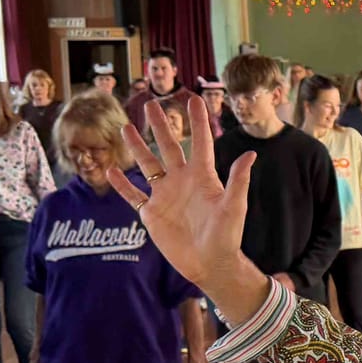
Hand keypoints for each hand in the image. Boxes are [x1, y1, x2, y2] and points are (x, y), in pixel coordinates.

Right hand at [111, 96, 266, 321]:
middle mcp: (182, 181)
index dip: (197, 121)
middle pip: (168, 147)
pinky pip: (134, 195)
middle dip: (160, 126)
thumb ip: (238, 180)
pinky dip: (122, 184)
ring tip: (126, 127)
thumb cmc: (227, 236)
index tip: (193, 99)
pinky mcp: (152, 214)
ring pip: (147, 165)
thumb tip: (251, 154)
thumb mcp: (235, 206)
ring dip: (137, 147)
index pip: (200, 142)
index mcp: (203, 176)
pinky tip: (110, 170)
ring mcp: (165, 196)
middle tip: (150, 103)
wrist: (211, 264)